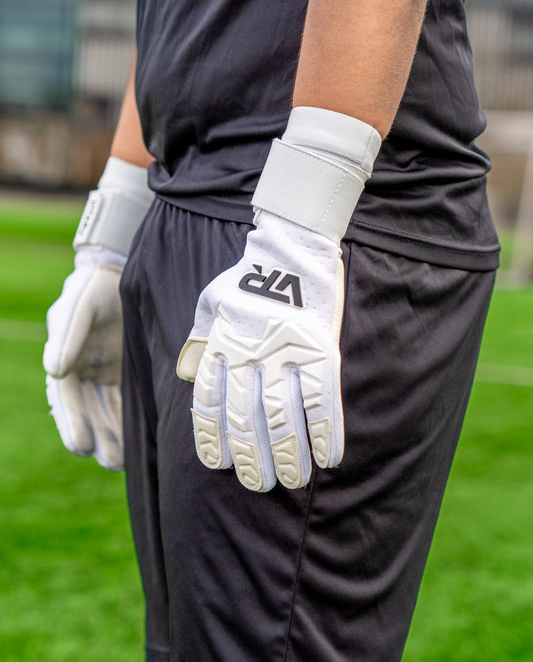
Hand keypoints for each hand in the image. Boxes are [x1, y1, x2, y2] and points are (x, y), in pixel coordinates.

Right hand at [43, 157, 152, 469]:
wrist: (120, 274)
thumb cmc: (95, 289)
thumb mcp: (79, 307)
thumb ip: (67, 335)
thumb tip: (53, 370)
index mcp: (66, 360)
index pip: (66, 398)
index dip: (72, 422)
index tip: (80, 446)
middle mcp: (85, 372)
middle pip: (89, 411)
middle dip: (98, 436)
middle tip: (109, 462)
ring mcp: (107, 373)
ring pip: (109, 411)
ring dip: (115, 436)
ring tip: (125, 461)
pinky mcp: (129, 372)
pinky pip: (129, 401)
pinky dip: (132, 421)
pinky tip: (142, 440)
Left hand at [178, 211, 344, 491]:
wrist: (291, 251)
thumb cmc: (246, 281)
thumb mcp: (208, 304)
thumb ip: (196, 340)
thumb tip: (184, 375)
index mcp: (220, 345)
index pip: (208, 402)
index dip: (212, 438)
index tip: (219, 464)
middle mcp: (249, 354)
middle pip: (246, 418)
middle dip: (251, 458)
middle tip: (257, 484)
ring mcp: (286, 353)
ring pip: (282, 416)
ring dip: (288, 455)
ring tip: (291, 481)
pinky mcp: (320, 351)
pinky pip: (322, 400)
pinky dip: (325, 433)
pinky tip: (328, 459)